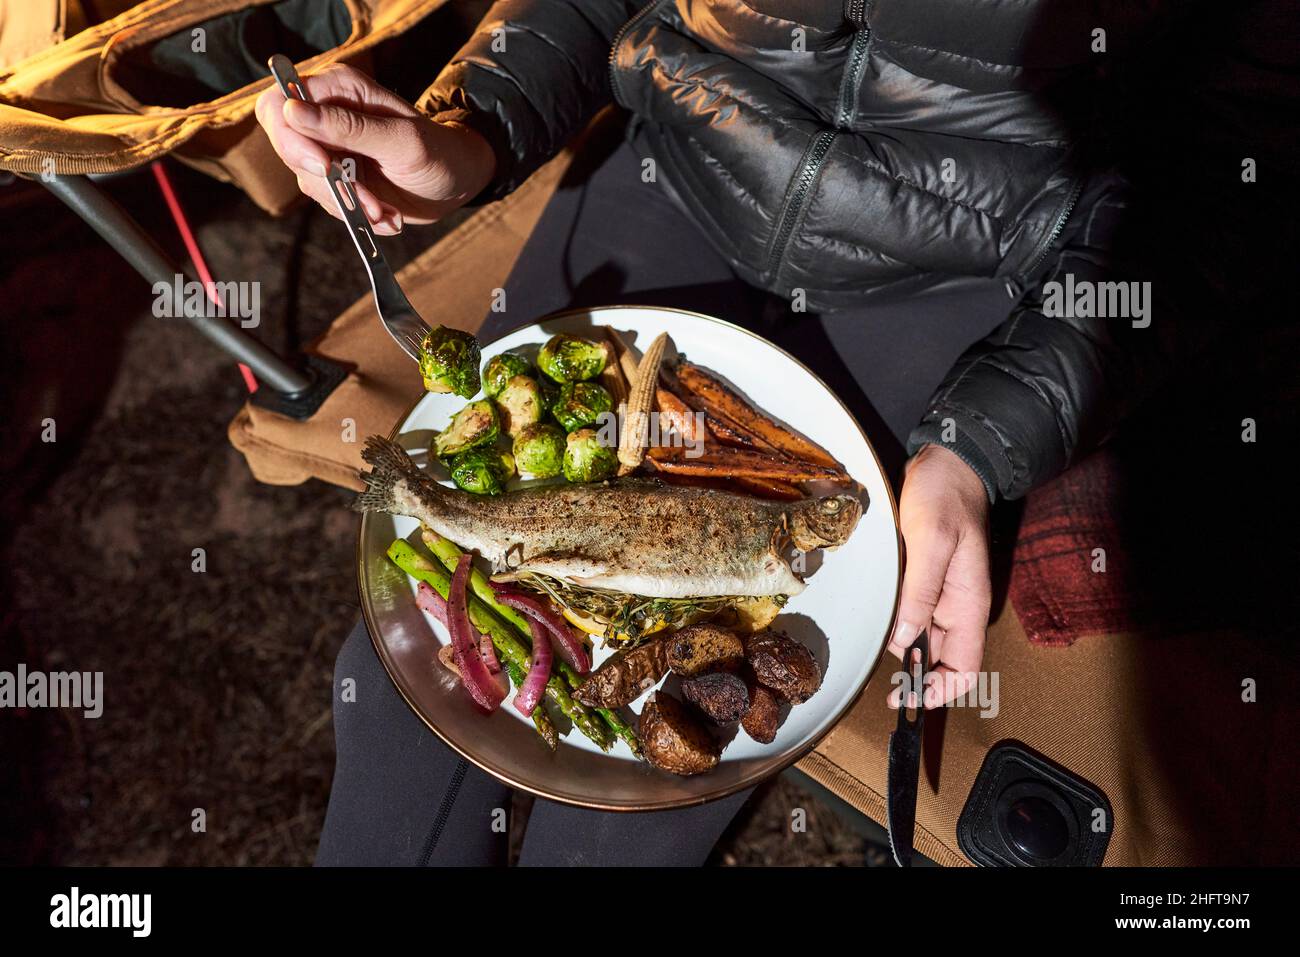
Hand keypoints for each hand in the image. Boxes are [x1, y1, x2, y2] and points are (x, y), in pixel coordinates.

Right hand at [254, 63, 495, 234]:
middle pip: (288, 148)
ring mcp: (328, 149)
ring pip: (309, 182)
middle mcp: (325, 116)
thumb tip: (293, 112)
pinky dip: (357, 215)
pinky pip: (329, 202)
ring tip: (385, 210)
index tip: (324, 165)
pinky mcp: (336, 179)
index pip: (279, 104)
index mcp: (338, 89)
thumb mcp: (401, 140)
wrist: (456, 182)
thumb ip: (349, 127)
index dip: (291, 137)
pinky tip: (386, 213)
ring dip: (349, 204)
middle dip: (328, 182)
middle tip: (369, 200)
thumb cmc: (438, 150)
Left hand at [887, 443, 990, 708]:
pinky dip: (893, 623)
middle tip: (879, 679)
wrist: (946, 465)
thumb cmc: (945, 497)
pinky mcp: (922, 581)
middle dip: (911, 672)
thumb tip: (904, 640)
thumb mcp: (931, 542)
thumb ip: (920, 592)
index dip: (940, 690)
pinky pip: (909, 614)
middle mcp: (955, 607)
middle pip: (936, 660)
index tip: (907, 696)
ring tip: (873, 639)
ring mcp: (939, 595)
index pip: (964, 669)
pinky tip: (874, 619)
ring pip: (918, 639)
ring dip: (898, 646)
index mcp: (968, 605)